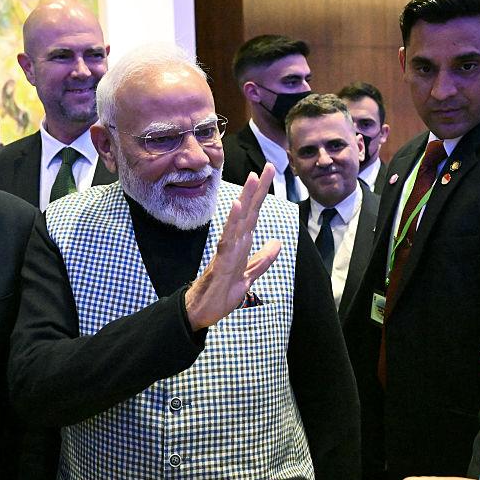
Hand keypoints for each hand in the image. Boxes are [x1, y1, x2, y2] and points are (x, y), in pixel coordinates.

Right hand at [184, 164, 280, 330]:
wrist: (201, 313)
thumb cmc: (220, 294)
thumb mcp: (248, 277)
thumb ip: (262, 260)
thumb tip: (278, 243)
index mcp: (240, 245)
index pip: (254, 216)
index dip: (261, 196)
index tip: (268, 174)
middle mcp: (233, 243)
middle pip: (248, 212)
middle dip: (258, 189)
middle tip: (267, 166)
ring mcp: (227, 251)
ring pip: (238, 221)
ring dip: (245, 199)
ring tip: (252, 178)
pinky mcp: (222, 261)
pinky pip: (228, 239)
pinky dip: (232, 222)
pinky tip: (236, 206)